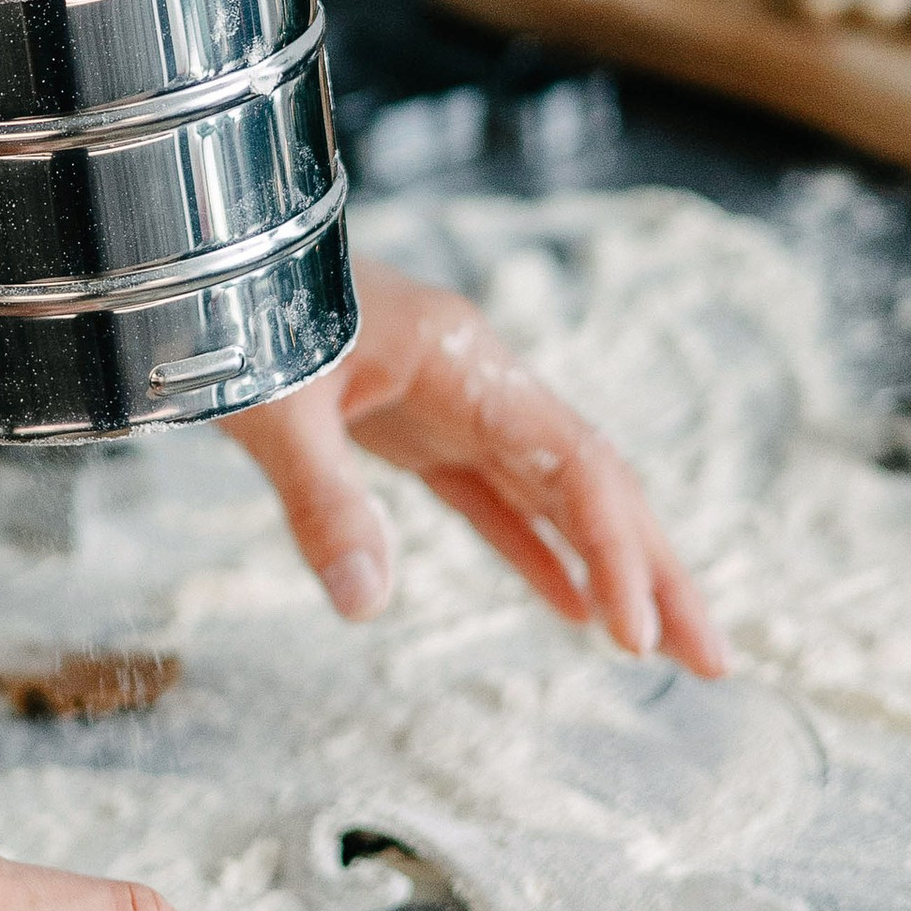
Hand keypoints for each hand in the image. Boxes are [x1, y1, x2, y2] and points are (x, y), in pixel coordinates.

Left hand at [221, 257, 726, 674]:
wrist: (196, 247)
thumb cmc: (232, 311)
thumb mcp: (271, 406)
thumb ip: (322, 500)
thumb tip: (367, 603)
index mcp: (463, 359)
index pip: (572, 463)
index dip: (613, 548)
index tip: (632, 634)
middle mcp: (476, 377)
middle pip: (593, 480)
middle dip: (655, 570)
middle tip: (714, 662)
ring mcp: (450, 399)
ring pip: (555, 492)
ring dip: (612, 566)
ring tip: (663, 652)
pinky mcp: (415, 422)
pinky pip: (493, 496)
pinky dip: (535, 550)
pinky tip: (574, 610)